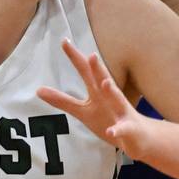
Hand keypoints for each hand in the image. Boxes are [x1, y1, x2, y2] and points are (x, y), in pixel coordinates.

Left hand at [37, 39, 149, 157]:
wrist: (140, 137)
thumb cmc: (110, 118)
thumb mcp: (83, 111)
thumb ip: (62, 100)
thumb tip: (38, 90)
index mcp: (98, 91)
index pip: (86, 71)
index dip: (75, 57)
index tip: (64, 41)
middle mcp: (111, 97)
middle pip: (104, 79)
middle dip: (98, 68)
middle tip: (91, 55)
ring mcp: (122, 112)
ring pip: (118, 100)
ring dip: (112, 91)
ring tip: (104, 83)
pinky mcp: (129, 129)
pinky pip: (123, 129)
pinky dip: (118, 129)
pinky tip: (111, 131)